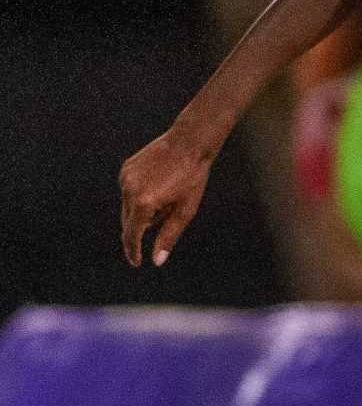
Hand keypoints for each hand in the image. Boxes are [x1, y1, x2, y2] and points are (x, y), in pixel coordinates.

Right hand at [119, 125, 217, 266]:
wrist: (189, 143)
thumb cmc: (192, 179)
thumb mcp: (185, 211)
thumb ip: (168, 236)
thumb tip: (156, 261)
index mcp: (143, 204)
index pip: (131, 235)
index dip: (133, 251)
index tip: (136, 262)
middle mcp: (128, 191)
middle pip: (129, 221)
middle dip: (143, 227)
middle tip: (167, 213)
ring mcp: (124, 178)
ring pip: (129, 206)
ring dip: (144, 210)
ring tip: (169, 194)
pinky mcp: (125, 169)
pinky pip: (129, 191)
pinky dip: (140, 196)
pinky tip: (160, 184)